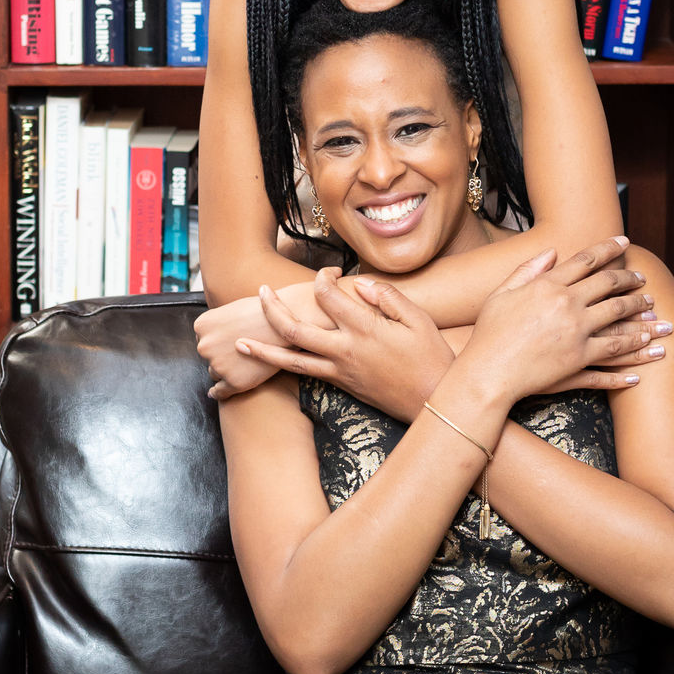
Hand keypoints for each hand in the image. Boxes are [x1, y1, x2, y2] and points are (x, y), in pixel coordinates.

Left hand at [194, 296, 281, 398]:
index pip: (204, 337)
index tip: (231, 337)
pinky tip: (217, 392)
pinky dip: (218, 393)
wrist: (288, 324)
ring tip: (246, 359)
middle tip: (241, 348)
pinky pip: (220, 392)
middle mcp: (205, 345)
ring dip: (225, 369)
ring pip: (216, 371)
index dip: (219, 338)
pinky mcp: (234, 382)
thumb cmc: (264, 312)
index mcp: (202, 325)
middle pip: (208, 355)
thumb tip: (211, 335)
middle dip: (220, 353)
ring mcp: (218, 365)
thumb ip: (219, 323)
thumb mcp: (234, 309)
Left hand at [234, 267, 454, 421]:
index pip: (326, 296)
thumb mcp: (417, 318)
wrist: (433, 402)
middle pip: (295, 329)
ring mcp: (340, 371)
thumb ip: (386, 296)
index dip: (322, 277)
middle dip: (272, 309)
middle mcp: (345, 351)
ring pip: (292, 359)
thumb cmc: (430, 356)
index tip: (330, 271)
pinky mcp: (341, 384)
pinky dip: (284, 366)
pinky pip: (305, 373)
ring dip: (263, 349)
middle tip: (259, 292)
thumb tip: (357, 283)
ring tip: (240, 342)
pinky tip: (270, 362)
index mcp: (364, 329)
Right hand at [462, 235, 657, 405]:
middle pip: (610, 288)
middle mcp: (568, 307)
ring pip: (621, 324)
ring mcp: (577, 336)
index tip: (625, 242)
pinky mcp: (579, 363)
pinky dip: (631, 364)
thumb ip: (528, 270)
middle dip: (631, 282)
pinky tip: (646, 364)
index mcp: (549, 286)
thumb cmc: (490, 331)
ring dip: (643, 321)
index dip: (608, 249)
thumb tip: (551, 251)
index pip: (587, 260)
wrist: (488, 371)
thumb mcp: (502, 293)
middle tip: (644, 282)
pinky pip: (612, 362)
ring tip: (660, 321)